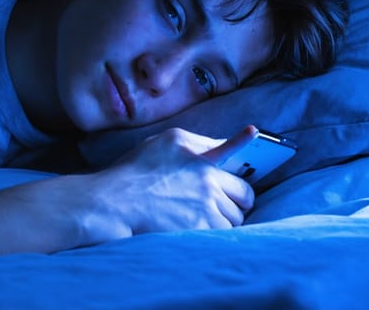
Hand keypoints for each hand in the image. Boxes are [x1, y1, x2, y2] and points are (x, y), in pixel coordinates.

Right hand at [79, 126, 257, 242]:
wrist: (115, 201)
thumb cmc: (135, 170)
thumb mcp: (166, 142)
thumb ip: (199, 142)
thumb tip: (223, 144)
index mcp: (202, 160)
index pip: (234, 158)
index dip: (243, 155)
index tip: (252, 134)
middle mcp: (208, 182)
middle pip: (243, 196)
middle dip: (237, 201)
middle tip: (226, 203)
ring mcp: (204, 207)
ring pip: (234, 218)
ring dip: (226, 219)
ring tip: (205, 217)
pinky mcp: (198, 228)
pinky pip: (222, 234)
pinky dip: (216, 233)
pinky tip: (200, 229)